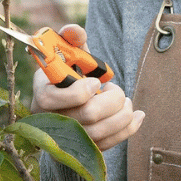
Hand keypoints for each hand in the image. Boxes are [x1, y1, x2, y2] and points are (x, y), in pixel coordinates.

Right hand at [30, 24, 143, 150]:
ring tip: (125, 100)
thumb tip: (75, 31)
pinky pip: (110, 144)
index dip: (83, 90)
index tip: (97, 81)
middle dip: (111, 99)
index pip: (57, 100)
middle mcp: (51, 121)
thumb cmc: (67, 72)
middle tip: (116, 89)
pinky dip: (129, 129)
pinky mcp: (85, 149)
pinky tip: (138, 115)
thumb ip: (70, 39)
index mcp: (42, 95)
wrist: (66, 98)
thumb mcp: (65, 53)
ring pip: (101, 133)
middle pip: (87, 116)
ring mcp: (69, 139)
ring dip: (122, 114)